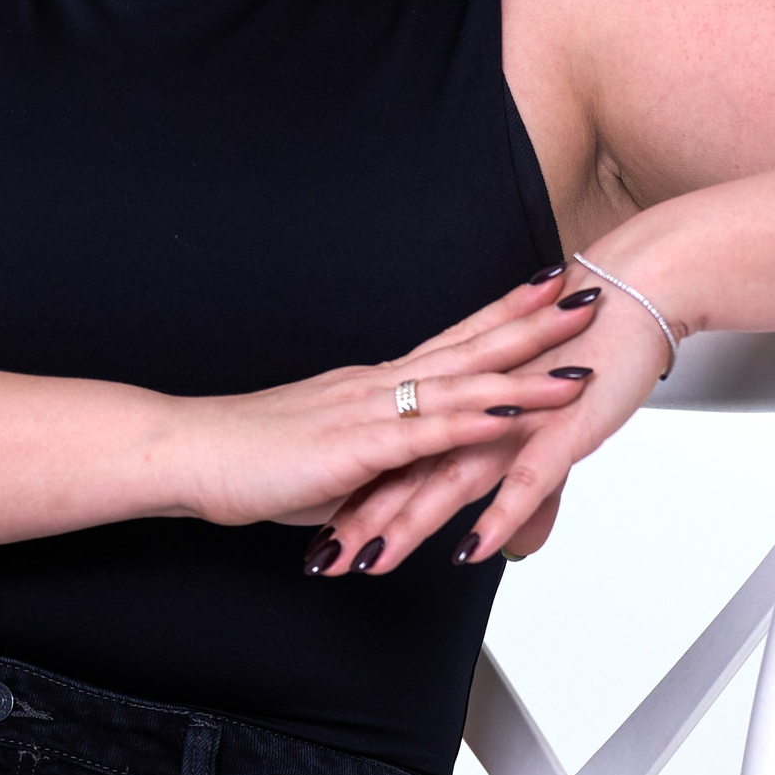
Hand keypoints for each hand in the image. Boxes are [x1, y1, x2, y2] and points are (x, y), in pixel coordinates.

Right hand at [166, 269, 603, 545]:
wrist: (189, 454)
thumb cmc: (247, 461)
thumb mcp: (331, 466)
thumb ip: (375, 470)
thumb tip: (403, 488)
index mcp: (372, 384)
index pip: (452, 338)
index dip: (502, 312)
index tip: (545, 287)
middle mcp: (377, 384)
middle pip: (469, 345)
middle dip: (532, 321)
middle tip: (585, 294)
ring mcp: (368, 411)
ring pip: (461, 386)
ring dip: (523, 374)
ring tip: (576, 364)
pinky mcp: (357, 448)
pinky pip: (427, 432)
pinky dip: (475, 421)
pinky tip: (512, 413)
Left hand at [307, 260, 673, 576]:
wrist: (634, 292)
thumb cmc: (589, 349)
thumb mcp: (546, 437)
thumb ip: (528, 496)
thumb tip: (518, 544)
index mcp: (465, 404)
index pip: (400, 460)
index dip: (359, 498)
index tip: (321, 534)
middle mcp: (479, 412)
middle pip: (409, 473)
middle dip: (364, 520)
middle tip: (324, 559)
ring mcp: (515, 421)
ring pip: (448, 479)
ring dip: (408, 523)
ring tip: (374, 561)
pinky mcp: (558, 428)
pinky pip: (522, 479)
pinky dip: (496, 515)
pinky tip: (471, 548)